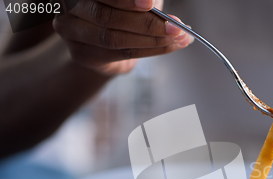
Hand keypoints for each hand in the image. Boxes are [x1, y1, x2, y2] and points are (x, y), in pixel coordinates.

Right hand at [53, 0, 192, 75]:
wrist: (106, 45)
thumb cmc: (123, 11)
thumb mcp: (133, 0)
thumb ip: (144, 1)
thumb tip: (164, 12)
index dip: (126, 0)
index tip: (150, 3)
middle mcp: (69, 6)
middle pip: (107, 17)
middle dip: (147, 23)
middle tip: (176, 28)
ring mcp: (71, 31)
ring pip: (114, 38)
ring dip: (152, 40)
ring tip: (178, 38)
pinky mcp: (82, 54)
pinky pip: (120, 53)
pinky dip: (150, 50)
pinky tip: (169, 47)